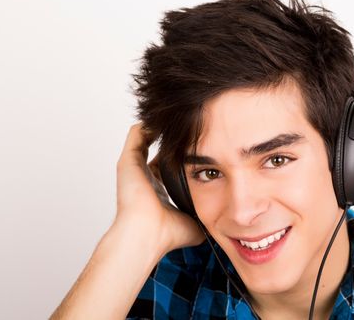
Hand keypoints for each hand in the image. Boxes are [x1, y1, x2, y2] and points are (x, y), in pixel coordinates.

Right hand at [115, 123, 204, 256]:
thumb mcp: (194, 224)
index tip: (201, 149)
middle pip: (158, 154)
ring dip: (160, 129)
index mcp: (157, 193)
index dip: (182, 159)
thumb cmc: (168, 234)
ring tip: (178, 118)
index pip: (167, 169)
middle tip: (192, 128)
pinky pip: (137, 134)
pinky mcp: (128, 161)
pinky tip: (165, 118)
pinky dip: (150, 125)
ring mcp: (134, 169)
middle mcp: (144, 179)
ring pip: (146, 140)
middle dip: (174, 141)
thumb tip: (224, 221)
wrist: (147, 234)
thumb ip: (208, 218)